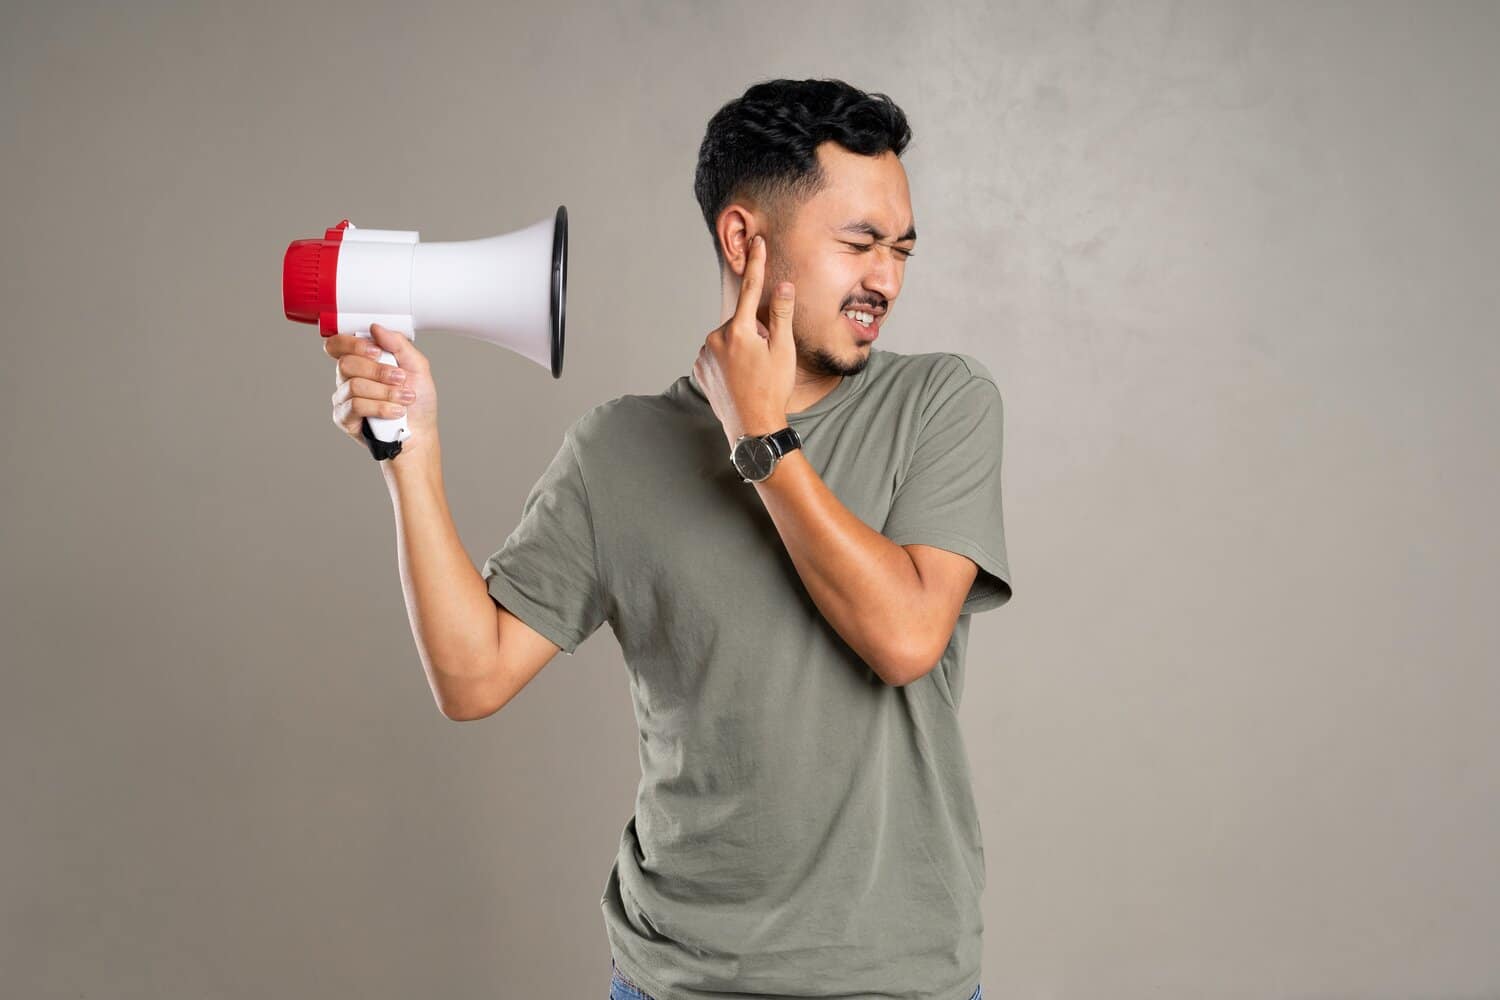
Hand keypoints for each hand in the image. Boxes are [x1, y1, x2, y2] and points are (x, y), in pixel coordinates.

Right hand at [325, 323, 438, 456]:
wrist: (420, 432)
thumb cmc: (417, 401)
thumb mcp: (417, 367)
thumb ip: (398, 344)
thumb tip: (376, 328)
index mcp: (361, 361)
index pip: (338, 344)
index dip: (352, 344)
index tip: (377, 351)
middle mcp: (347, 377)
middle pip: (346, 363)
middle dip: (379, 371)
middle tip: (400, 379)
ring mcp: (343, 398)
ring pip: (354, 386)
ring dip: (386, 392)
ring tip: (405, 399)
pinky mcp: (344, 418)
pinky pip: (356, 406)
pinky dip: (381, 407)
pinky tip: (395, 412)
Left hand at [693, 234, 796, 446]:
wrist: (752, 427)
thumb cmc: (772, 390)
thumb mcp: (784, 351)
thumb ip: (782, 315)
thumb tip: (784, 285)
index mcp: (739, 331)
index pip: (751, 289)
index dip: (757, 263)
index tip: (757, 241)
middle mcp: (716, 338)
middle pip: (741, 322)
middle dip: (754, 334)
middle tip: (765, 360)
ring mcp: (705, 354)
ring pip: (728, 339)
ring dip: (741, 348)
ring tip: (751, 374)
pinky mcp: (699, 369)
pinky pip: (716, 355)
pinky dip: (728, 361)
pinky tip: (738, 379)